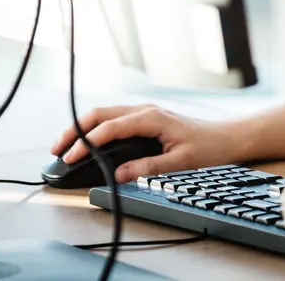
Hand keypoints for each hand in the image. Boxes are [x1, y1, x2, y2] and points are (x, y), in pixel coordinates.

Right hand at [49, 104, 247, 183]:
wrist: (227, 137)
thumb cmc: (208, 146)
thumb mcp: (181, 162)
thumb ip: (149, 168)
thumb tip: (119, 174)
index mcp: (151, 118)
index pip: (110, 127)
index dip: (87, 143)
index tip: (70, 157)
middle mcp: (145, 110)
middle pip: (100, 114)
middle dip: (75, 130)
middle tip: (56, 150)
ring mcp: (144, 112)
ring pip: (104, 114)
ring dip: (83, 128)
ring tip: (65, 146)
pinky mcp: (145, 118)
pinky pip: (113, 118)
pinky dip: (95, 128)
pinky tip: (87, 140)